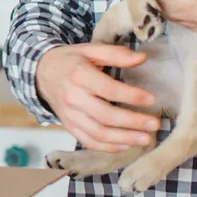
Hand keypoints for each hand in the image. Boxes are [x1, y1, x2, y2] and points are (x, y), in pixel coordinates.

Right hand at [35, 44, 159, 150]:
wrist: (41, 73)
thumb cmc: (70, 60)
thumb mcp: (90, 50)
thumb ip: (116, 54)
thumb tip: (142, 58)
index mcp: (79, 75)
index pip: (108, 89)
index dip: (131, 96)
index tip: (151, 99)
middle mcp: (73, 97)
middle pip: (105, 115)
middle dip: (132, 122)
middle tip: (155, 124)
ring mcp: (69, 115)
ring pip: (98, 133)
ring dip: (123, 138)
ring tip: (145, 139)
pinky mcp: (69, 126)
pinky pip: (88, 141)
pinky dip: (108, 147)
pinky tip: (126, 145)